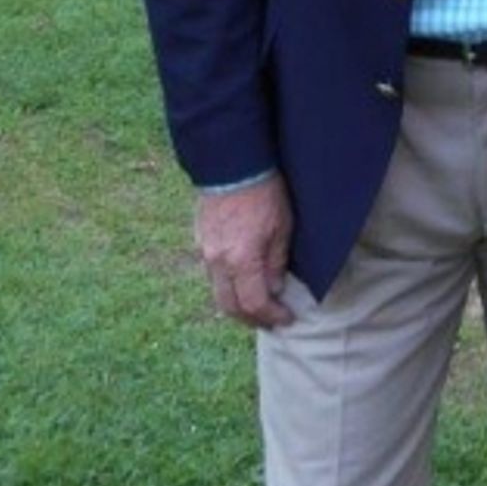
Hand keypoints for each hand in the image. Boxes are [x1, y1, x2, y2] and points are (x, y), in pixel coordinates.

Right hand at [194, 175, 295, 328]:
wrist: (233, 164)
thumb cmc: (265, 192)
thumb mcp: (282, 227)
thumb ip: (276, 262)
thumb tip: (274, 289)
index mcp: (241, 260)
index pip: (254, 304)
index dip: (271, 316)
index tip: (286, 319)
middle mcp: (217, 262)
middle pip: (229, 306)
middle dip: (251, 319)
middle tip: (270, 321)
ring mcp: (204, 252)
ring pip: (217, 292)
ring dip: (237, 305)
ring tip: (257, 305)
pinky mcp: (200, 241)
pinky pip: (212, 274)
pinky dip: (227, 286)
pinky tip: (241, 281)